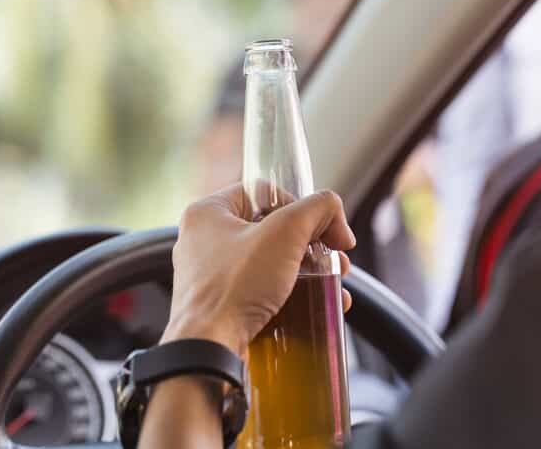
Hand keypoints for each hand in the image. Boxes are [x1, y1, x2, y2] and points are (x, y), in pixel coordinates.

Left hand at [161, 183, 355, 355]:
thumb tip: (333, 211)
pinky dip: (292, 293)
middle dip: (312, 243)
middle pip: (272, 228)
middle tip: (336, 256)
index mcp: (208, 213)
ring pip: (270, 261)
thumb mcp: (285, 233)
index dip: (299, 205)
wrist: (209, 349)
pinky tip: (319, 305)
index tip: (323, 227)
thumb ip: (317, 208)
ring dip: (309, 270)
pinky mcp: (222, 305)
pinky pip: (262, 289)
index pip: (263, 191)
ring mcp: (211, 275)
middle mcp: (204, 241)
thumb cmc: (235, 288)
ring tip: (335, 283)